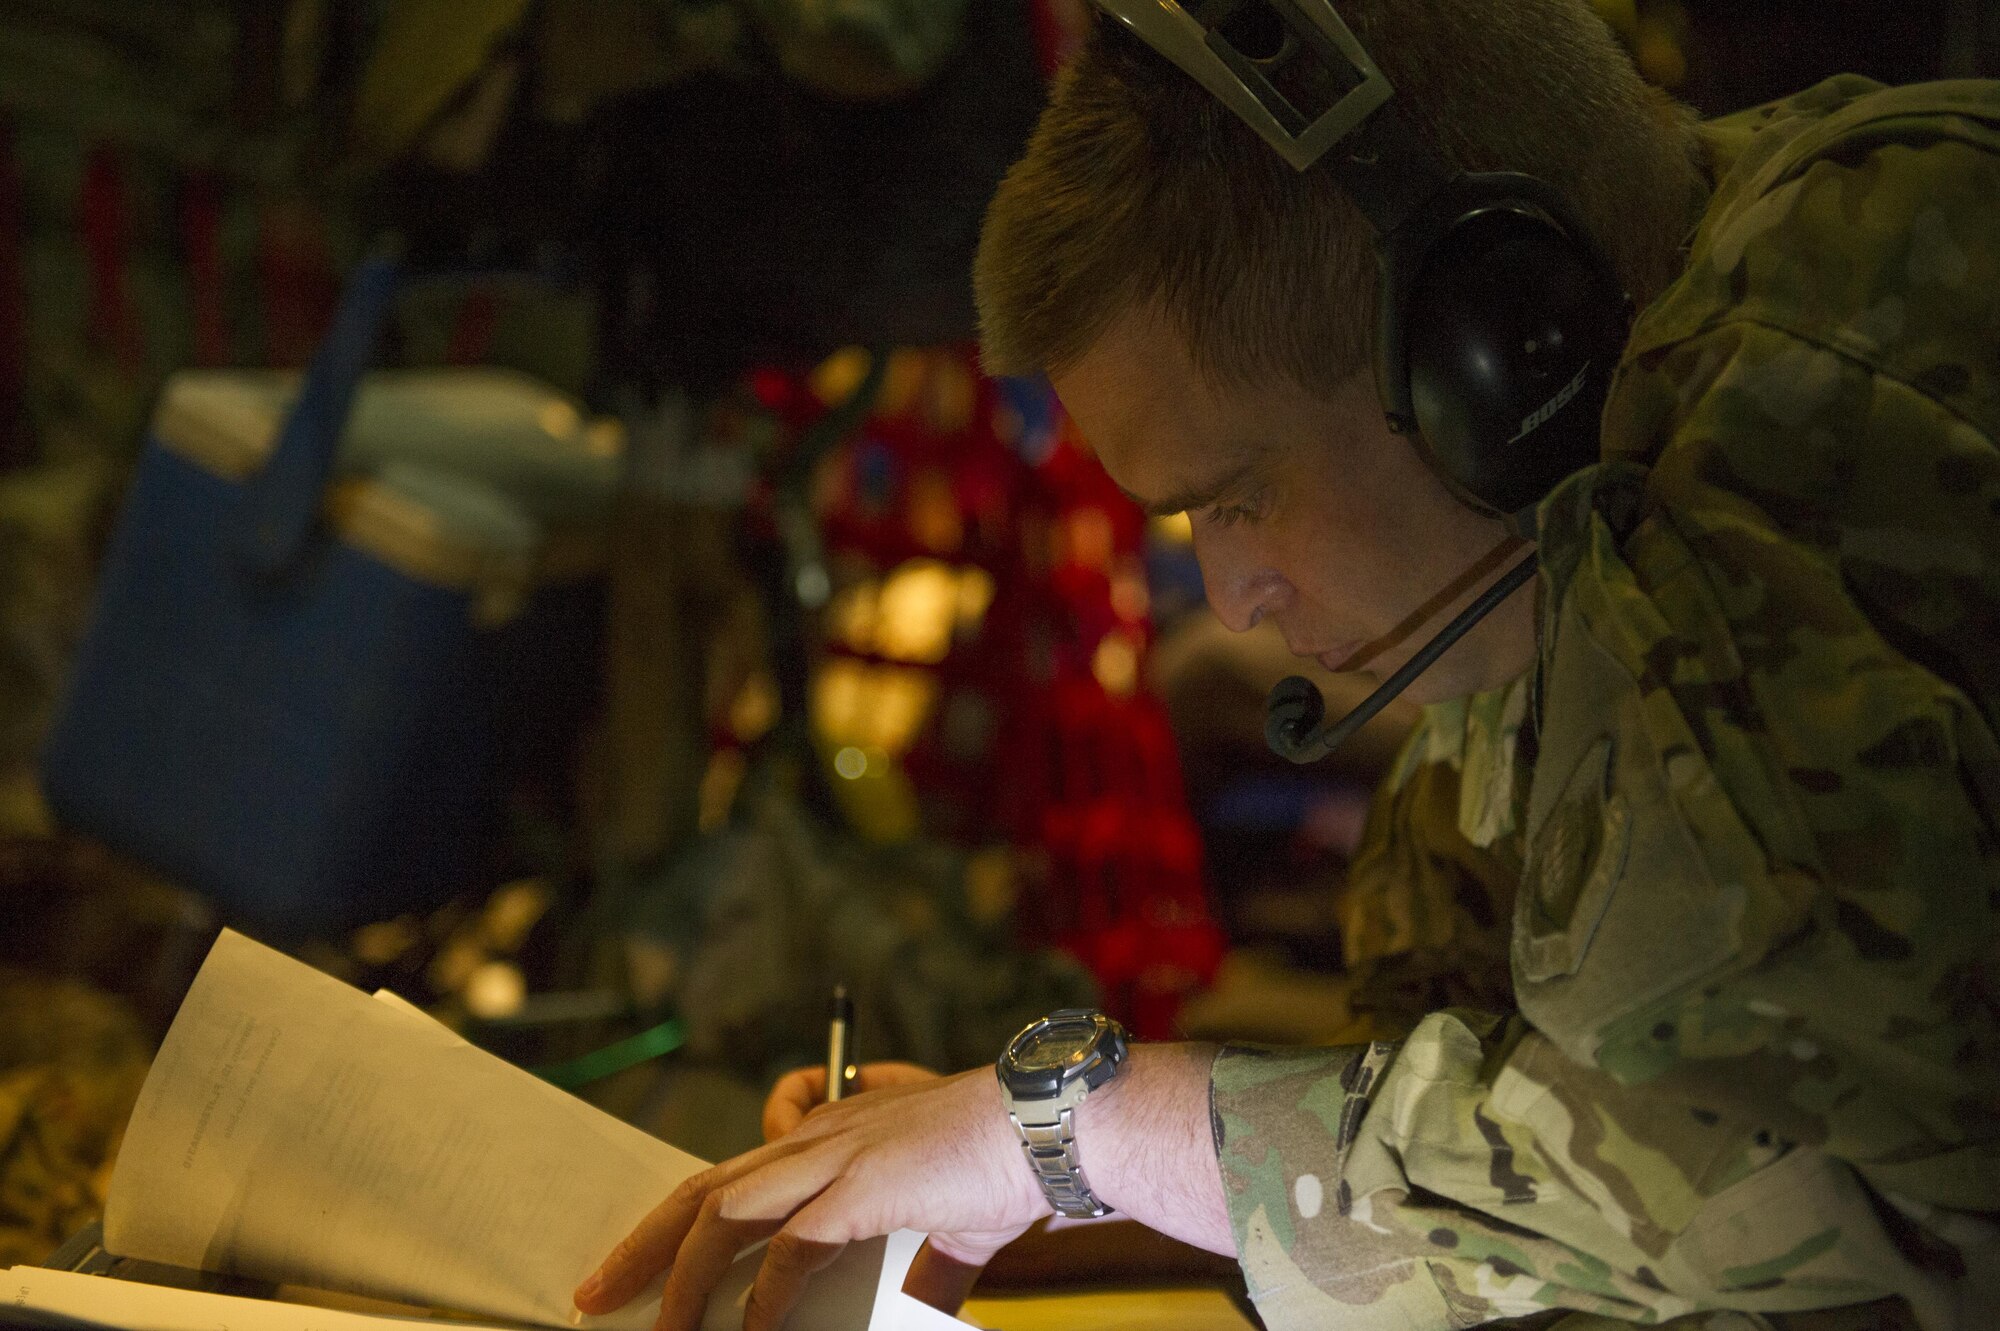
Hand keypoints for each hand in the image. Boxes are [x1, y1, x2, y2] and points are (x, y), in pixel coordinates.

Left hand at [574, 1044, 1232, 1330]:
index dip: (683, 1219)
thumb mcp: (953, 1225)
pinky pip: (790, 1247)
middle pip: (702, 1187)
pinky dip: (761, 1298)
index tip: (649, 1266)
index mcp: (835, 1135)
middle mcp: (821, 1138)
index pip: (735, 1172)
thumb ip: (923, 1267)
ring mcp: (836, 1156)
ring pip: (723, 1211)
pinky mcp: (862, 1185)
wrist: (1057, 1123)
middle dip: (641, 1244)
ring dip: (679, 1277)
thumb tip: (918, 1318)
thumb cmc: (1012, 1160)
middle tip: (593, 1295)